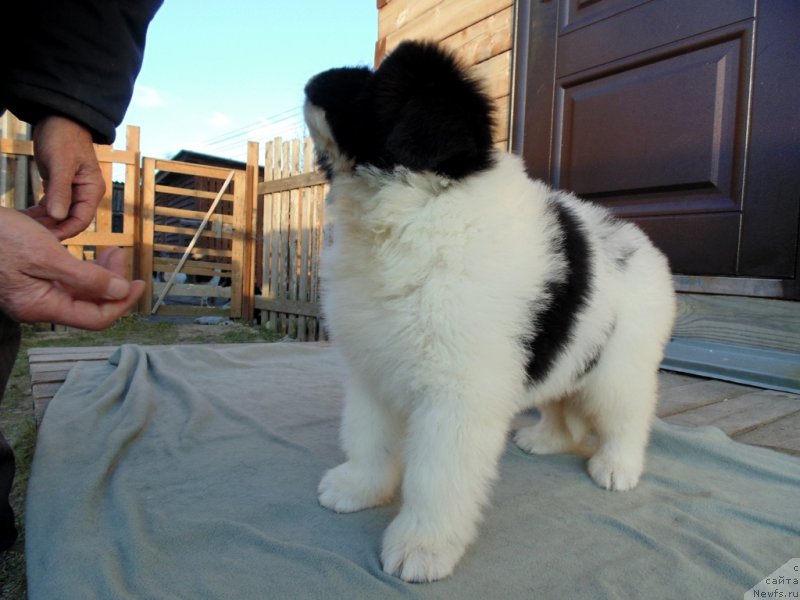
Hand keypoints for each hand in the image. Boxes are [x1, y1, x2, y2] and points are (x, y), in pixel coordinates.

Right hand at [0, 208, 144, 329]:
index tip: (138, 283)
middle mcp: (38, 303)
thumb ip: (84, 277)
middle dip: (112, 282)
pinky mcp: (29, 276)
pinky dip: (81, 266)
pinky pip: (64, 278)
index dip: (122, 303)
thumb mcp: (45, 255)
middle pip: (89, 303)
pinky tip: (87, 250)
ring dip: (99, 272)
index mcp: (42, 306)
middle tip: (120, 254)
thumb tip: (118, 292)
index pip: (96, 318)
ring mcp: (33, 291)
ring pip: (78, 289)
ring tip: (111, 250)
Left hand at [28, 116, 105, 240]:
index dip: (64, 231)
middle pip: (69, 221)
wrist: (59, 119)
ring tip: (24, 229)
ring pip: (58, 215)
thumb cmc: (63, 137)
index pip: (81, 220)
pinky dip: (39, 213)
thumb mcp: (61, 164)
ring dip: (42, 222)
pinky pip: (50, 206)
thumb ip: (60, 190)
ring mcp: (72, 192)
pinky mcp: (60, 188)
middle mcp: (84, 195)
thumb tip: (57, 216)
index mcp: (92, 191)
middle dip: (51, 229)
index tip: (46, 240)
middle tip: (29, 237)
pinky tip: (25, 217)